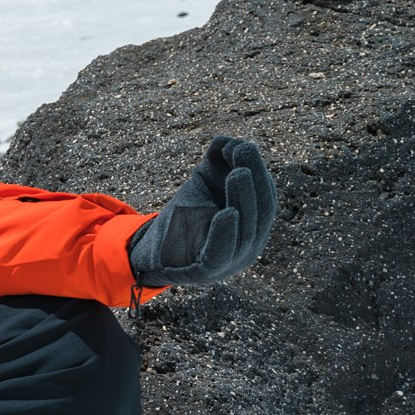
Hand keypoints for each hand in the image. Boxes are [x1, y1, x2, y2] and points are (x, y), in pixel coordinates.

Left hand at [129, 136, 275, 287]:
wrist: (150, 250)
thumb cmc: (182, 215)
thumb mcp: (202, 184)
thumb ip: (216, 162)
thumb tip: (225, 141)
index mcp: (252, 227)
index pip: (265, 201)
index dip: (259, 172)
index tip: (245, 147)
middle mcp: (247, 248)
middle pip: (261, 214)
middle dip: (255, 182)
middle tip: (244, 153)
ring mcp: (229, 264)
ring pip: (245, 233)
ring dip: (243, 199)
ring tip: (238, 173)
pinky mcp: (204, 273)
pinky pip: (219, 255)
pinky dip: (225, 234)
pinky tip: (227, 213)